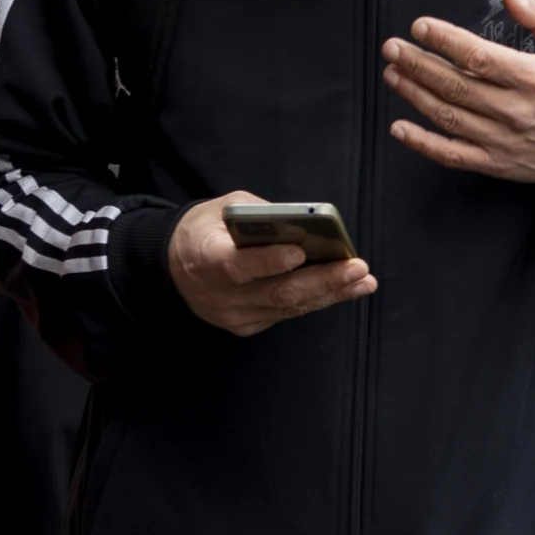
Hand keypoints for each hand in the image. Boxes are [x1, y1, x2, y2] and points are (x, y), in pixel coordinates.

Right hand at [169, 193, 377, 335]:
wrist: (172, 265)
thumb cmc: (205, 228)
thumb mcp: (223, 208)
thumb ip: (258, 214)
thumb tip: (302, 223)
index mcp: (206, 258)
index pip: (237, 266)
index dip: (269, 261)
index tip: (301, 252)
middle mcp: (218, 295)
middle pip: (276, 293)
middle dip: (322, 280)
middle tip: (358, 268)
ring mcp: (232, 315)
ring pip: (287, 308)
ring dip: (330, 294)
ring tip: (363, 281)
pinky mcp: (244, 326)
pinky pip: (285, 314)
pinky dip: (316, 301)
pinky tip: (343, 290)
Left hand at [383, 0, 534, 182]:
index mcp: (533, 77)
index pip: (479, 56)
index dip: (445, 40)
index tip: (421, 27)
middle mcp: (513, 109)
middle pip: (455, 84)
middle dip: (418, 64)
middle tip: (393, 49)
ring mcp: (501, 139)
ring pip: (447, 116)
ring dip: (415, 94)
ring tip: (393, 75)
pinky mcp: (494, 162)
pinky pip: (451, 155)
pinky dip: (422, 143)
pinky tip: (400, 128)